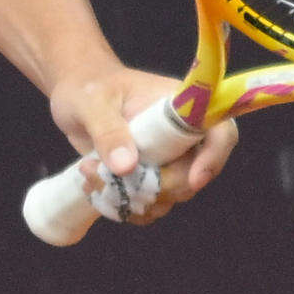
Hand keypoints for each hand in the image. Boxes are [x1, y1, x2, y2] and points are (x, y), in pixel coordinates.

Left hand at [47, 61, 239, 224]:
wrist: (73, 97)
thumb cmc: (88, 87)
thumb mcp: (92, 103)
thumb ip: (108, 131)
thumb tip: (127, 167)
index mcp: (180, 107)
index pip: (219, 132)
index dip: (214, 157)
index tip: (193, 179)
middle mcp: (181, 136)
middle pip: (194, 176)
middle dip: (157, 187)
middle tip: (112, 176)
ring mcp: (166, 160)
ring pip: (171, 196)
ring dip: (134, 198)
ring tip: (92, 174)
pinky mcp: (148, 178)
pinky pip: (150, 205)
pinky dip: (125, 206)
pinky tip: (95, 188)